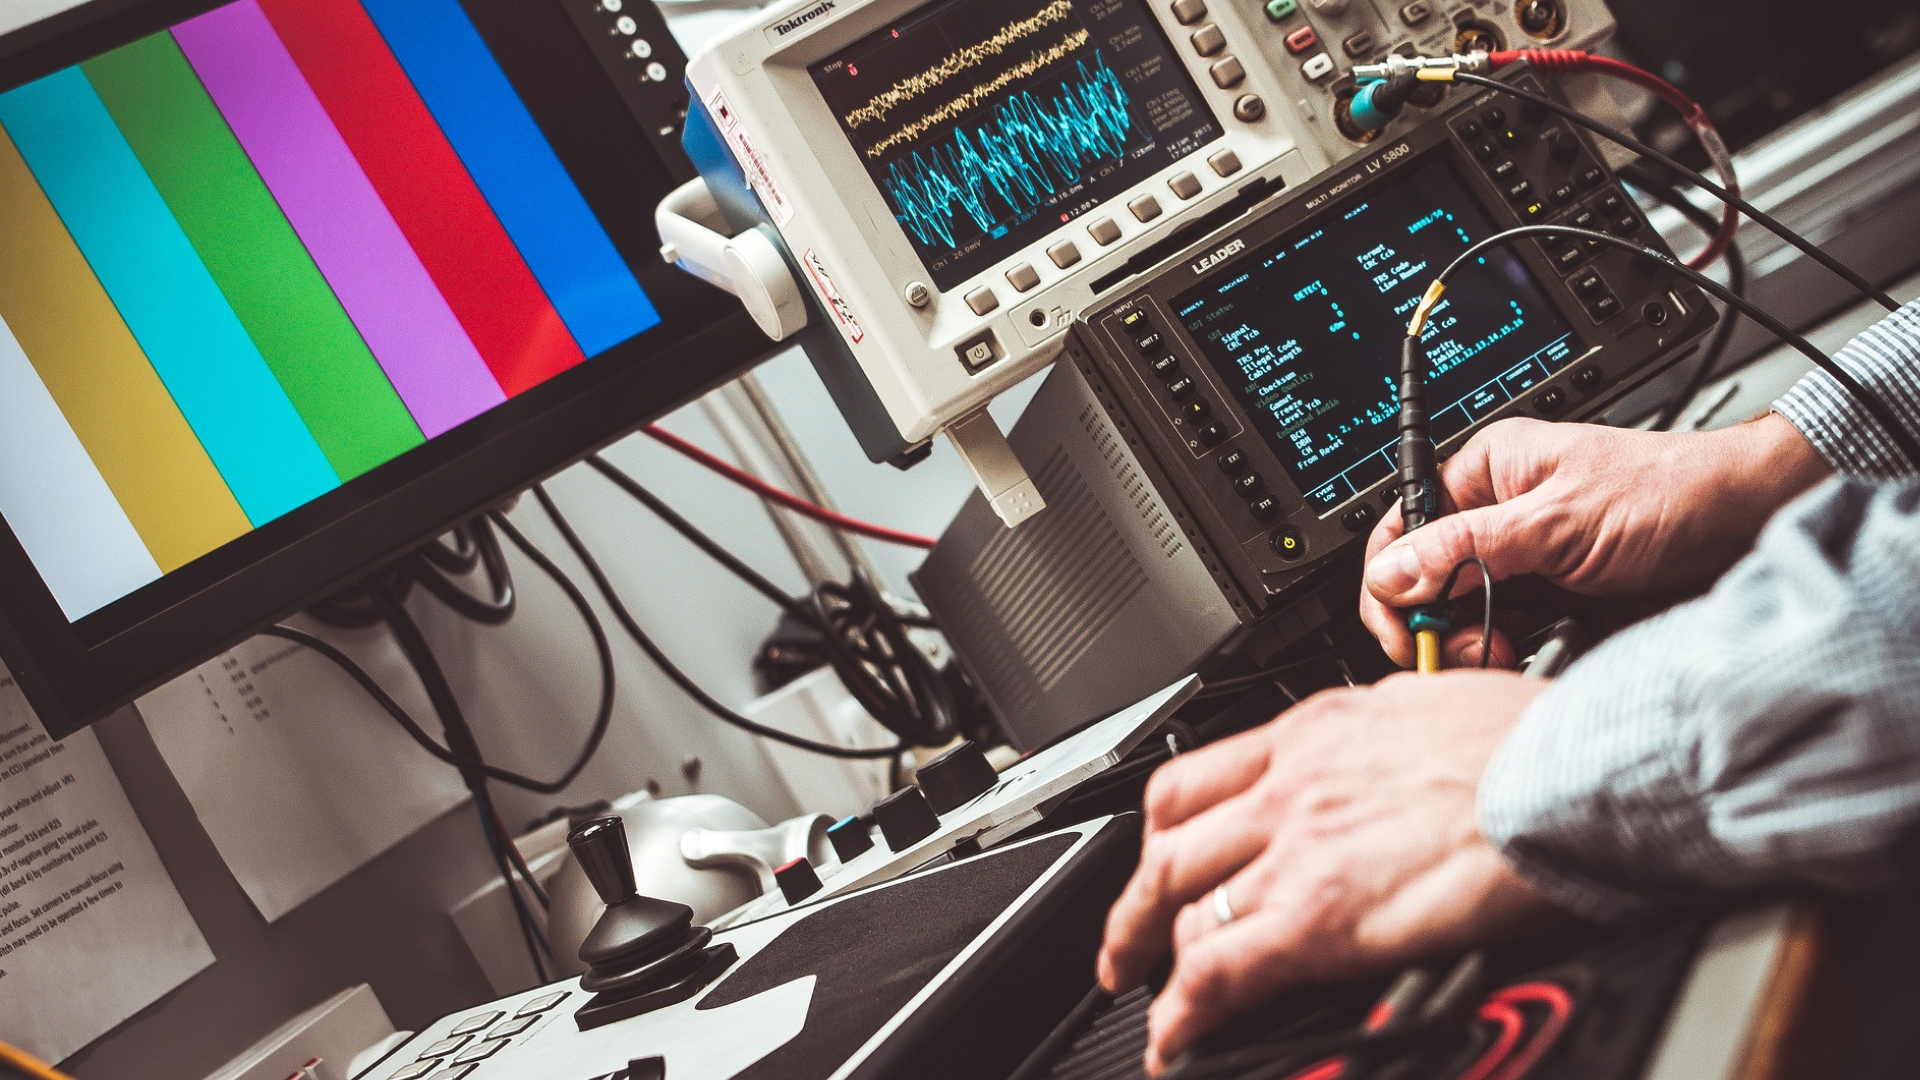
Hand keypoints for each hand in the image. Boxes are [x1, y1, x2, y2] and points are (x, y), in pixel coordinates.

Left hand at [1096, 671, 1564, 1074]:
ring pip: (1183, 906)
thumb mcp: (1432, 704)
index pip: (1199, 778)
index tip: (1159, 854)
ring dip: (1154, 954)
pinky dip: (1183, 1014)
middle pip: (1170, 844)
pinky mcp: (1316, 919)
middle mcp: (1290, 784)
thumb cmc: (1535, 737)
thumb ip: (1385, 738)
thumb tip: (1388, 757)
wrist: (1574, 764)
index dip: (1164, 830)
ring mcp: (1296, 851)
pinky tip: (1174, 1041)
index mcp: (1317, 731)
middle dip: (1137, 900)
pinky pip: (1217, 973)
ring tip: (1147, 990)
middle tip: (1125, 938)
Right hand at [1361, 415, 1830, 666]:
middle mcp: (1497, 515)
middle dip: (1437, 621)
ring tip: (1502, 655)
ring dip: (1474, 642)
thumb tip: (1392, 573)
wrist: (1749, 527)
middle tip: (1463, 650)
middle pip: (1426, 580)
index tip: (1405, 628)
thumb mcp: (1555, 522)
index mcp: (1484, 473)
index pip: (1401, 529)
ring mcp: (1526, 559)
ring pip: (1463, 613)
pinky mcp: (1553, 599)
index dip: (1391, 582)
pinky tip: (1524, 657)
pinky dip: (1508, 652)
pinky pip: (1507, 632)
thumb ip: (1466, 549)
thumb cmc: (1668, 494)